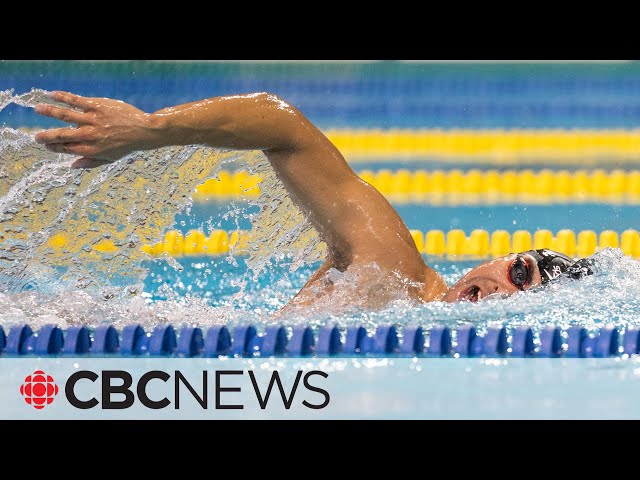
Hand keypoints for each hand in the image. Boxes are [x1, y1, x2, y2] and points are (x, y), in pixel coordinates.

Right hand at [34, 91, 158, 167]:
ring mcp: (93, 120)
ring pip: (65, 115)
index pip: (66, 148)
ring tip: (37, 109)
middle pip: (62, 135)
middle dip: (46, 136)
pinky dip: (62, 97)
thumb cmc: (126, 145)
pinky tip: (51, 95)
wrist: (144, 131)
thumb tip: (71, 166)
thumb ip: (90, 163)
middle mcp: (90, 135)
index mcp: (91, 149)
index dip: (54, 147)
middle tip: (35, 136)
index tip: (45, 144)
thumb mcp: (109, 159)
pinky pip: (76, 100)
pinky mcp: (97, 106)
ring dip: (49, 112)